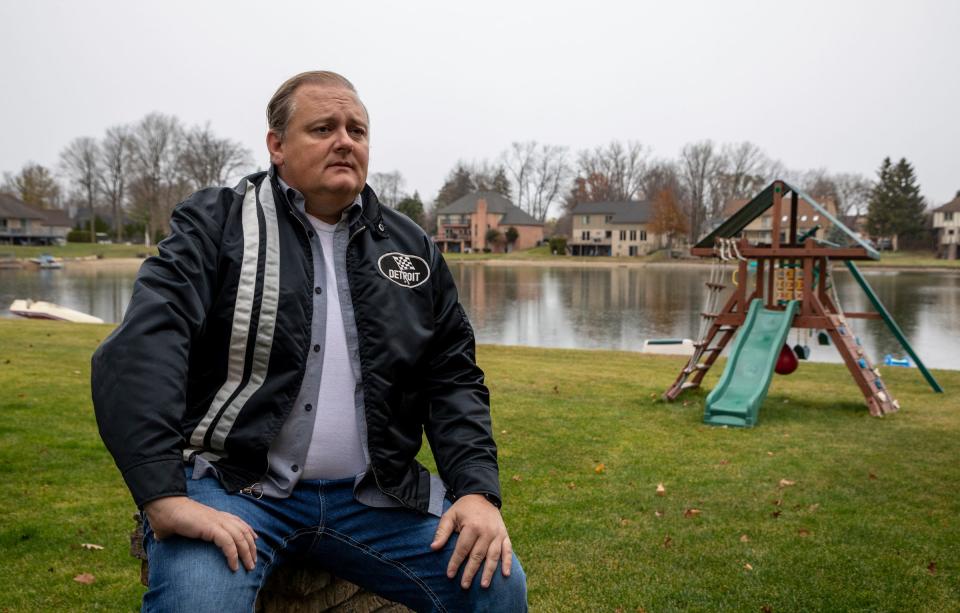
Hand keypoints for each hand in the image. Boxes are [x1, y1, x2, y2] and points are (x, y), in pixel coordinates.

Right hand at [143, 496, 258, 571]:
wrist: (163, 507)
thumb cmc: (167, 517)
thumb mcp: (180, 526)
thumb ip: (178, 531)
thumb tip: (161, 537)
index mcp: (215, 515)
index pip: (238, 522)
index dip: (248, 531)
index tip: (254, 541)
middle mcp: (219, 517)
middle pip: (243, 531)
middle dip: (251, 547)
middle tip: (253, 562)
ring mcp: (216, 521)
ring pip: (240, 538)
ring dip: (246, 553)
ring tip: (248, 567)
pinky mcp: (211, 527)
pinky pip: (228, 543)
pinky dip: (233, 555)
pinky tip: (233, 566)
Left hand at [430, 494, 511, 589]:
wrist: (483, 495)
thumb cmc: (464, 508)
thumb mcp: (450, 515)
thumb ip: (442, 531)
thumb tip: (433, 548)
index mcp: (472, 526)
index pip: (462, 549)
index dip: (455, 562)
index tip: (450, 575)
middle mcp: (487, 531)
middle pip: (478, 555)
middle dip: (470, 572)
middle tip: (464, 585)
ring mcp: (497, 534)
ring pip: (493, 556)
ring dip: (489, 571)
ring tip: (483, 585)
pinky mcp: (505, 535)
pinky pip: (508, 550)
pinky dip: (507, 562)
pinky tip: (505, 574)